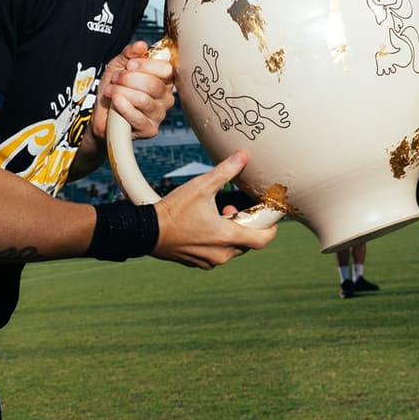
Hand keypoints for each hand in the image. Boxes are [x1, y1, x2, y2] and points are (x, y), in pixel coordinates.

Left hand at [92, 41, 174, 142]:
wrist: (100, 114)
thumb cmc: (113, 89)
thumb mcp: (119, 66)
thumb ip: (130, 54)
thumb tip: (141, 45)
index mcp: (163, 80)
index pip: (166, 70)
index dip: (147, 65)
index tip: (129, 65)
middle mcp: (165, 97)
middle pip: (154, 85)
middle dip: (129, 79)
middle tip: (115, 78)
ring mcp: (159, 114)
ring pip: (144, 100)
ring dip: (123, 92)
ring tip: (111, 90)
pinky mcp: (149, 129)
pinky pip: (138, 117)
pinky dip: (124, 107)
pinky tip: (115, 101)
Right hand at [153, 151, 277, 268]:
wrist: (147, 232)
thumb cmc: (174, 209)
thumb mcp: (201, 186)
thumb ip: (225, 171)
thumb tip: (242, 156)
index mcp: (227, 237)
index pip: (263, 239)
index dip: (271, 228)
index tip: (269, 216)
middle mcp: (222, 254)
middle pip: (248, 242)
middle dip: (246, 225)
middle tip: (235, 208)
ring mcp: (210, 261)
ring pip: (233, 249)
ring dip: (232, 232)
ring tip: (219, 213)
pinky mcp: (199, 263)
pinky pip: (218, 254)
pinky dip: (219, 241)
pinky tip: (206, 225)